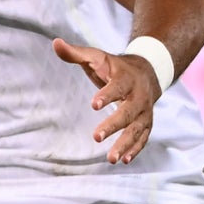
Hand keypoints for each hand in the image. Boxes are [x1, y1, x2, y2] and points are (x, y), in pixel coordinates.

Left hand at [52, 37, 162, 164]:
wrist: (148, 71)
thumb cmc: (114, 67)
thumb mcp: (97, 57)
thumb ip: (76, 53)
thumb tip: (55, 43)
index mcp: (126, 78)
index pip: (117, 86)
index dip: (107, 94)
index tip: (94, 104)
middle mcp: (139, 96)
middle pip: (128, 111)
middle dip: (113, 125)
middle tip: (96, 137)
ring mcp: (144, 111)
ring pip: (137, 129)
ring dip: (125, 144)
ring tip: (111, 159)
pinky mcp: (146, 123)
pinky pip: (143, 138)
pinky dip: (135, 149)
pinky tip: (123, 160)